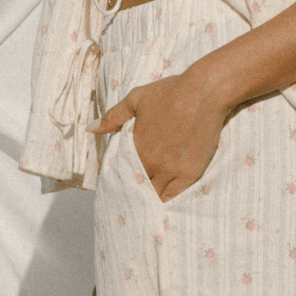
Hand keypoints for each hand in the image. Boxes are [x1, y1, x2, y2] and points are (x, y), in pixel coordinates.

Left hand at [92, 66, 230, 200]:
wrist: (205, 92)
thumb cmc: (170, 92)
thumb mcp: (136, 99)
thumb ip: (113, 117)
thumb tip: (91, 128)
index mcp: (136, 147)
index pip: (122, 173)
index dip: (120, 179)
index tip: (119, 183)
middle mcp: (152, 163)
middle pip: (137, 188)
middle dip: (134, 191)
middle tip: (131, 197)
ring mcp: (172, 170)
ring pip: (155, 195)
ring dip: (149, 198)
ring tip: (145, 203)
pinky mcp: (191, 173)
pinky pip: (174, 196)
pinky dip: (166, 200)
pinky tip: (162, 203)